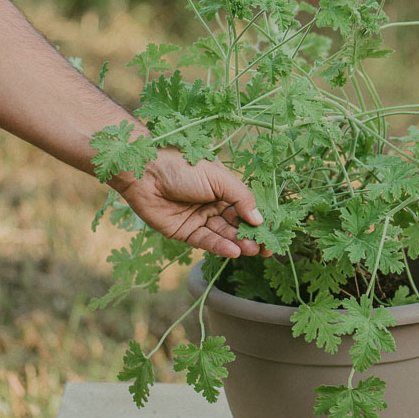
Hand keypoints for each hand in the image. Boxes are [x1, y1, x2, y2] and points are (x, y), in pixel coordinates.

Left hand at [114, 147, 271, 257]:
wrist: (145, 171)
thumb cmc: (183, 165)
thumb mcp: (219, 178)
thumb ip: (241, 198)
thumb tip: (259, 220)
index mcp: (223, 187)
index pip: (246, 207)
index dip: (259, 221)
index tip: (273, 234)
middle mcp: (212, 204)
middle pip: (236, 224)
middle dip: (251, 236)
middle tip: (266, 248)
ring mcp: (198, 218)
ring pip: (223, 234)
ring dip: (238, 243)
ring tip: (252, 251)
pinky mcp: (184, 232)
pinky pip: (206, 241)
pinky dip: (220, 247)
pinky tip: (234, 251)